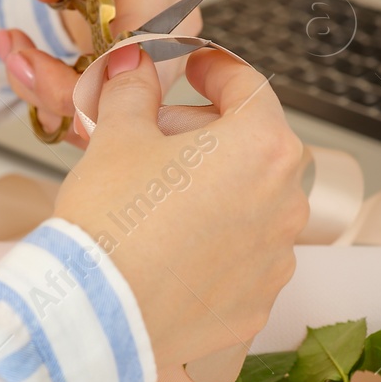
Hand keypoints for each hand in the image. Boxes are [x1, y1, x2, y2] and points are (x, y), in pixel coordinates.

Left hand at [0, 0, 198, 146]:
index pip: (144, 33)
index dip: (97, 65)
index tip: (37, 64)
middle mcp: (177, 20)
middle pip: (132, 83)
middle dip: (62, 87)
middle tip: (14, 58)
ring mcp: (168, 56)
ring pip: (119, 108)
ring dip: (54, 99)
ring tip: (16, 59)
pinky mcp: (149, 81)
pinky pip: (108, 114)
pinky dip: (62, 110)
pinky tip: (34, 79)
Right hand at [54, 43, 307, 381]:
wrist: (95, 315)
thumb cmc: (109, 224)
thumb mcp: (116, 136)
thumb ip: (134, 90)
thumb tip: (136, 65)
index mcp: (261, 147)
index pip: (249, 87)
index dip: (215, 70)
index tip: (192, 69)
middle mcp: (285, 203)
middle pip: (255, 148)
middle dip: (208, 135)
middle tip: (157, 136)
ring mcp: (276, 259)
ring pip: (252, 206)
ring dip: (216, 192)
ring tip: (159, 198)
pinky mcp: (257, 304)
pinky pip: (243, 260)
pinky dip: (215, 245)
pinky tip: (169, 248)